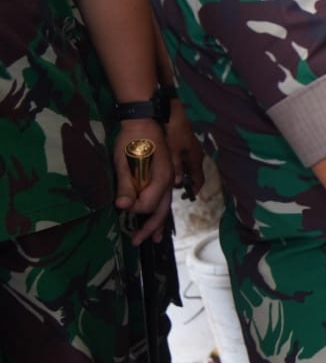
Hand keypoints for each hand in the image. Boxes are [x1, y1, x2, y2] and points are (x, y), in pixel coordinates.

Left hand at [113, 118, 173, 242]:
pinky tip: (157, 217)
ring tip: (156, 238)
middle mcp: (167, 182)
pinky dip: (160, 211)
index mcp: (160, 179)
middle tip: (137, 241)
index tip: (121, 206)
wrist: (144, 121)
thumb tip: (123, 207)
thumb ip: (126, 185)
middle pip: (161, 211)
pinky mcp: (165, 176)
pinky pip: (164, 199)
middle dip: (150, 228)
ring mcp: (168, 179)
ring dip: (159, 223)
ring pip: (165, 206)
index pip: (148, 205)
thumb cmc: (133, 141)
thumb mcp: (124, 162)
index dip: (134, 209)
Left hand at [165, 101, 206, 198]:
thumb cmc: (173, 130)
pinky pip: (183, 157)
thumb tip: (178, 183)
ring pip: (187, 165)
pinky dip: (178, 164)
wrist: (171, 109)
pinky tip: (166, 164)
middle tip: (173, 189)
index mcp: (196, 158)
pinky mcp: (184, 141)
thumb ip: (176, 168)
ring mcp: (190, 147)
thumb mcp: (173, 151)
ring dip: (181, 173)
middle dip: (186, 182)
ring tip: (168, 178)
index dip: (195, 189)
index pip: (199, 178)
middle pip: (193, 172)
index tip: (189, 196)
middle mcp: (196, 153)